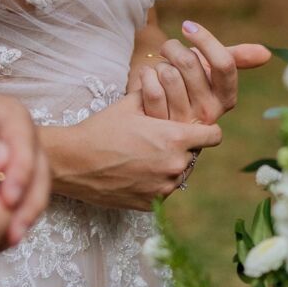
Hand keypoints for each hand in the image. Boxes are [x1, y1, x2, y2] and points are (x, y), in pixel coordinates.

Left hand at [0, 85, 49, 245]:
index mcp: (11, 117)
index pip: (24, 145)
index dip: (20, 174)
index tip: (7, 201)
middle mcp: (23, 140)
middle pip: (39, 173)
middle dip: (28, 205)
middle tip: (11, 233)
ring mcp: (20, 162)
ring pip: (34, 193)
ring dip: (22, 219)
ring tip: (4, 243)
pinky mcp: (11, 184)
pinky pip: (18, 205)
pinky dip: (8, 224)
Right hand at [42, 94, 223, 209]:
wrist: (73, 163)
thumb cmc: (102, 129)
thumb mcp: (131, 105)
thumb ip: (159, 95)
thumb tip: (172, 81)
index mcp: (175, 139)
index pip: (214, 136)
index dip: (206, 129)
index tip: (196, 127)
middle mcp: (175, 166)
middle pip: (194, 154)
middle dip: (183, 147)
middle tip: (159, 140)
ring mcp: (163, 189)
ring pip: (180, 174)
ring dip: (169, 165)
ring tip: (144, 156)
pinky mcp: (151, 205)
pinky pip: (163, 191)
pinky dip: (154, 182)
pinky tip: (135, 171)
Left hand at [130, 22, 271, 123]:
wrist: (158, 111)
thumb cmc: (189, 83)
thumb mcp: (212, 70)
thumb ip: (237, 58)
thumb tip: (267, 53)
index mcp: (226, 98)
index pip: (224, 64)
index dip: (205, 39)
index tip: (187, 25)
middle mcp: (208, 113)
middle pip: (190, 64)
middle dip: (174, 48)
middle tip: (169, 50)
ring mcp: (183, 122)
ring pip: (168, 74)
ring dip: (160, 64)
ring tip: (161, 70)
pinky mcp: (159, 126)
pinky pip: (151, 87)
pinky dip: (146, 76)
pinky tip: (149, 80)